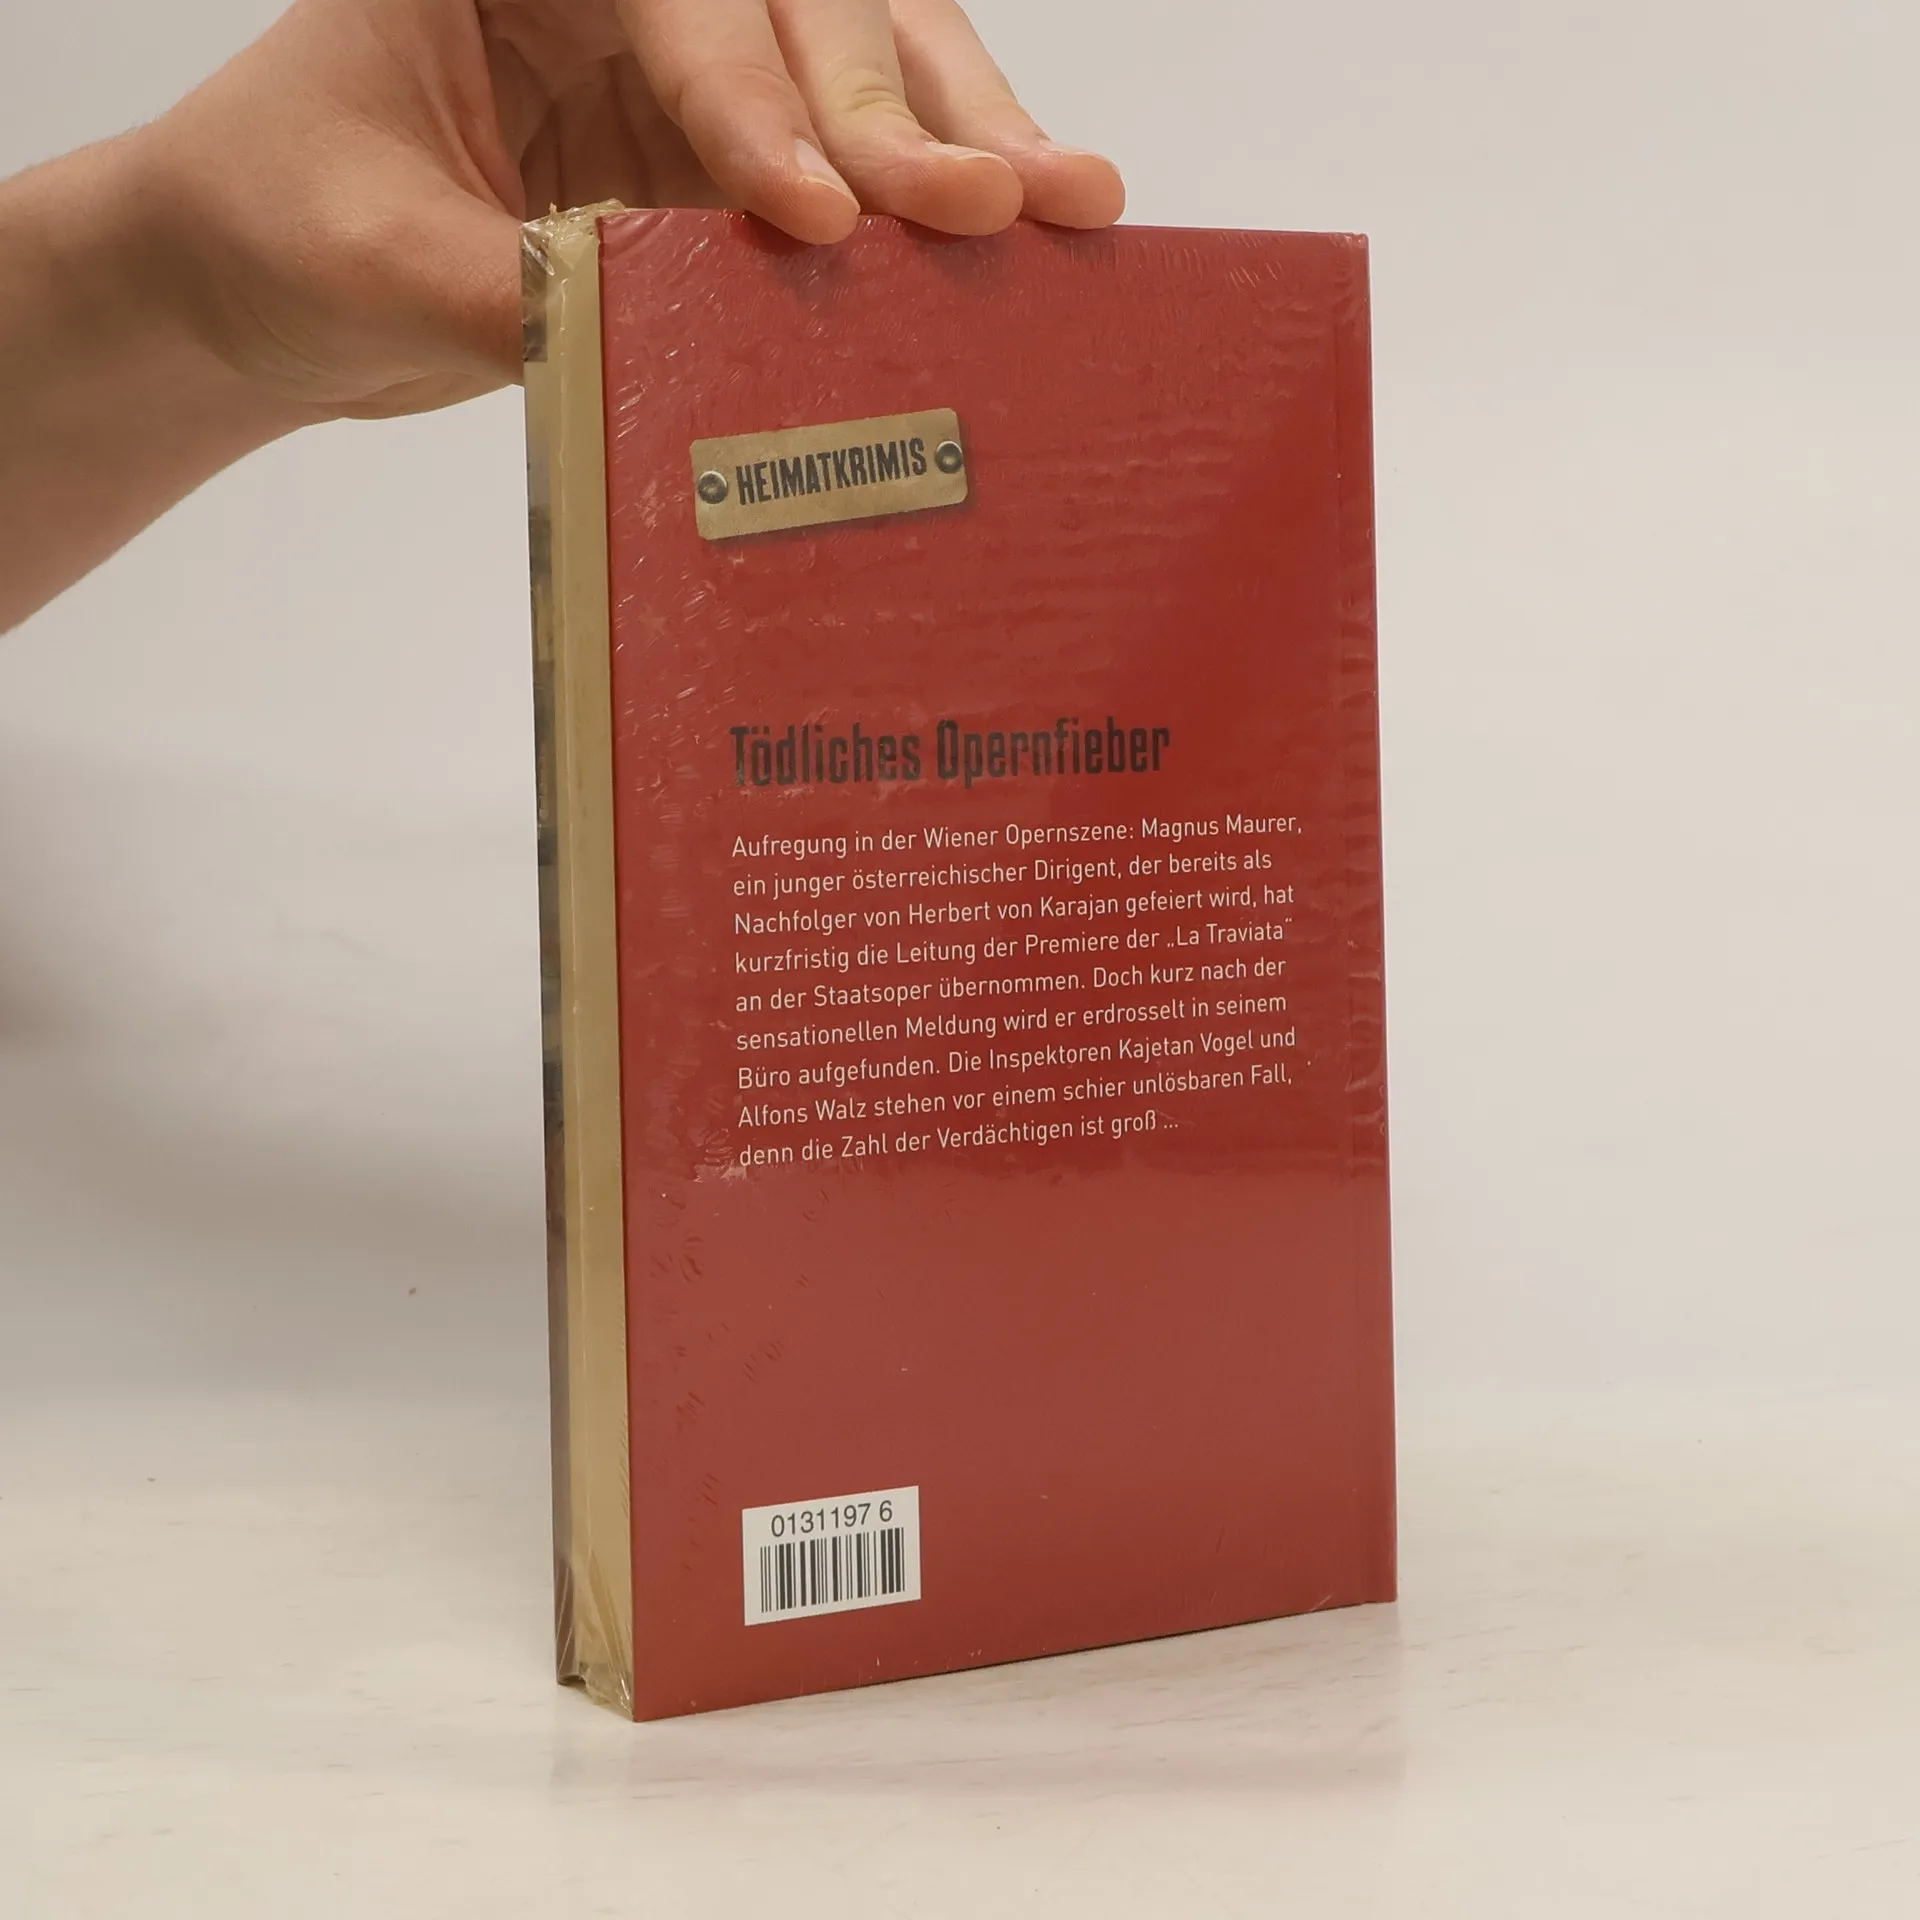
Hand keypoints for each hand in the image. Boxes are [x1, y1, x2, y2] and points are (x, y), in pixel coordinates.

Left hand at [138, 0, 1126, 419]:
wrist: (264, 281)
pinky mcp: (720, 167)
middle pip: (808, 11)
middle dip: (906, 111)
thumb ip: (508, 291)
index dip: (754, 103)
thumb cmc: (275, 223)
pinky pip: (845, 179)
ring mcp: (687, 77)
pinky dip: (926, 221)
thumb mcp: (364, 255)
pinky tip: (1017, 248)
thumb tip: (661, 345)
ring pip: (859, 72)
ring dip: (962, 139)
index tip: (816, 214)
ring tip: (1073, 205)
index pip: (675, 3)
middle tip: (1009, 199)